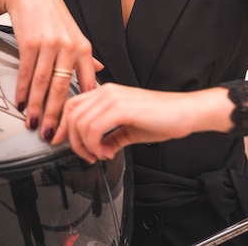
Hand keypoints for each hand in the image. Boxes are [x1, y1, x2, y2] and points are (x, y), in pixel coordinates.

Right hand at [1, 0, 101, 138]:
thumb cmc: (53, 15)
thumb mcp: (75, 33)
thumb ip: (85, 56)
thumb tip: (98, 71)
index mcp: (83, 48)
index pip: (86, 83)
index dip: (83, 108)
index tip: (79, 125)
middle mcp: (69, 47)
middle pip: (63, 89)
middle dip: (57, 115)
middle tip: (52, 134)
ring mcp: (50, 45)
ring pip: (43, 84)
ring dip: (37, 108)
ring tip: (34, 124)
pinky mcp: (31, 42)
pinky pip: (27, 72)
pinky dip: (24, 91)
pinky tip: (22, 103)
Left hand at [52, 83, 232, 161]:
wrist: (185, 112)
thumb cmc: (164, 117)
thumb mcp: (130, 129)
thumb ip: (112, 136)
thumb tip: (100, 149)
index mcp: (108, 93)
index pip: (73, 104)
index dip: (64, 125)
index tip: (63, 143)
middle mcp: (107, 91)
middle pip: (71, 113)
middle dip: (72, 140)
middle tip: (86, 155)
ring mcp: (113, 97)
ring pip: (79, 122)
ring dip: (84, 146)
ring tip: (99, 155)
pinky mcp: (121, 107)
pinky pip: (93, 128)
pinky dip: (95, 145)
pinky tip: (108, 152)